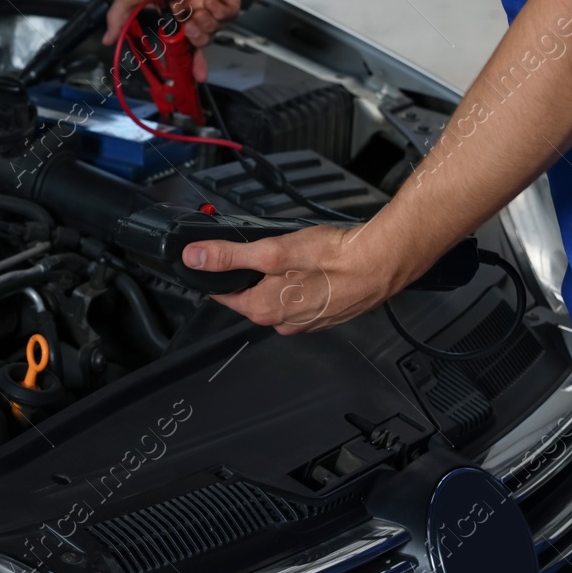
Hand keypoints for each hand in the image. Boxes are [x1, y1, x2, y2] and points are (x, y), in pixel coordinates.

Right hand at [101, 0, 242, 82]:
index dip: (181, 57)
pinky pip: (228, 17)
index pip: (176, 40)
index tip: (183, 71)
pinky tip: (210, 1)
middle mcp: (191, 7)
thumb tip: (107, 38)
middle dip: (195, 43)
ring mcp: (211, 3)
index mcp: (170, 10)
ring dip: (206, 26)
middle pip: (198, 40)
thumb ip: (119, 16)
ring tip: (198, 13)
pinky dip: (220, 13)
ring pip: (213, 31)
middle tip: (190, 32)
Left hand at [182, 223, 408, 333]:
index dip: (218, 273)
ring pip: (278, 297)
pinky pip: (302, 300)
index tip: (218, 257)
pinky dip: (301, 284)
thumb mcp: (270, 251)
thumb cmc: (330, 258)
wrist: (378, 264)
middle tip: (264, 249)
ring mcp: (305, 322)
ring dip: (278, 278)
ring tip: (293, 256)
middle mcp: (282, 323)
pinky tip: (312, 268)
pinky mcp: (325, 315)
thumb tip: (193, 258)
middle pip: (251, 296)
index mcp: (263, 310)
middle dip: (252, 274)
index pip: (224, 295)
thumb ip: (228, 256)